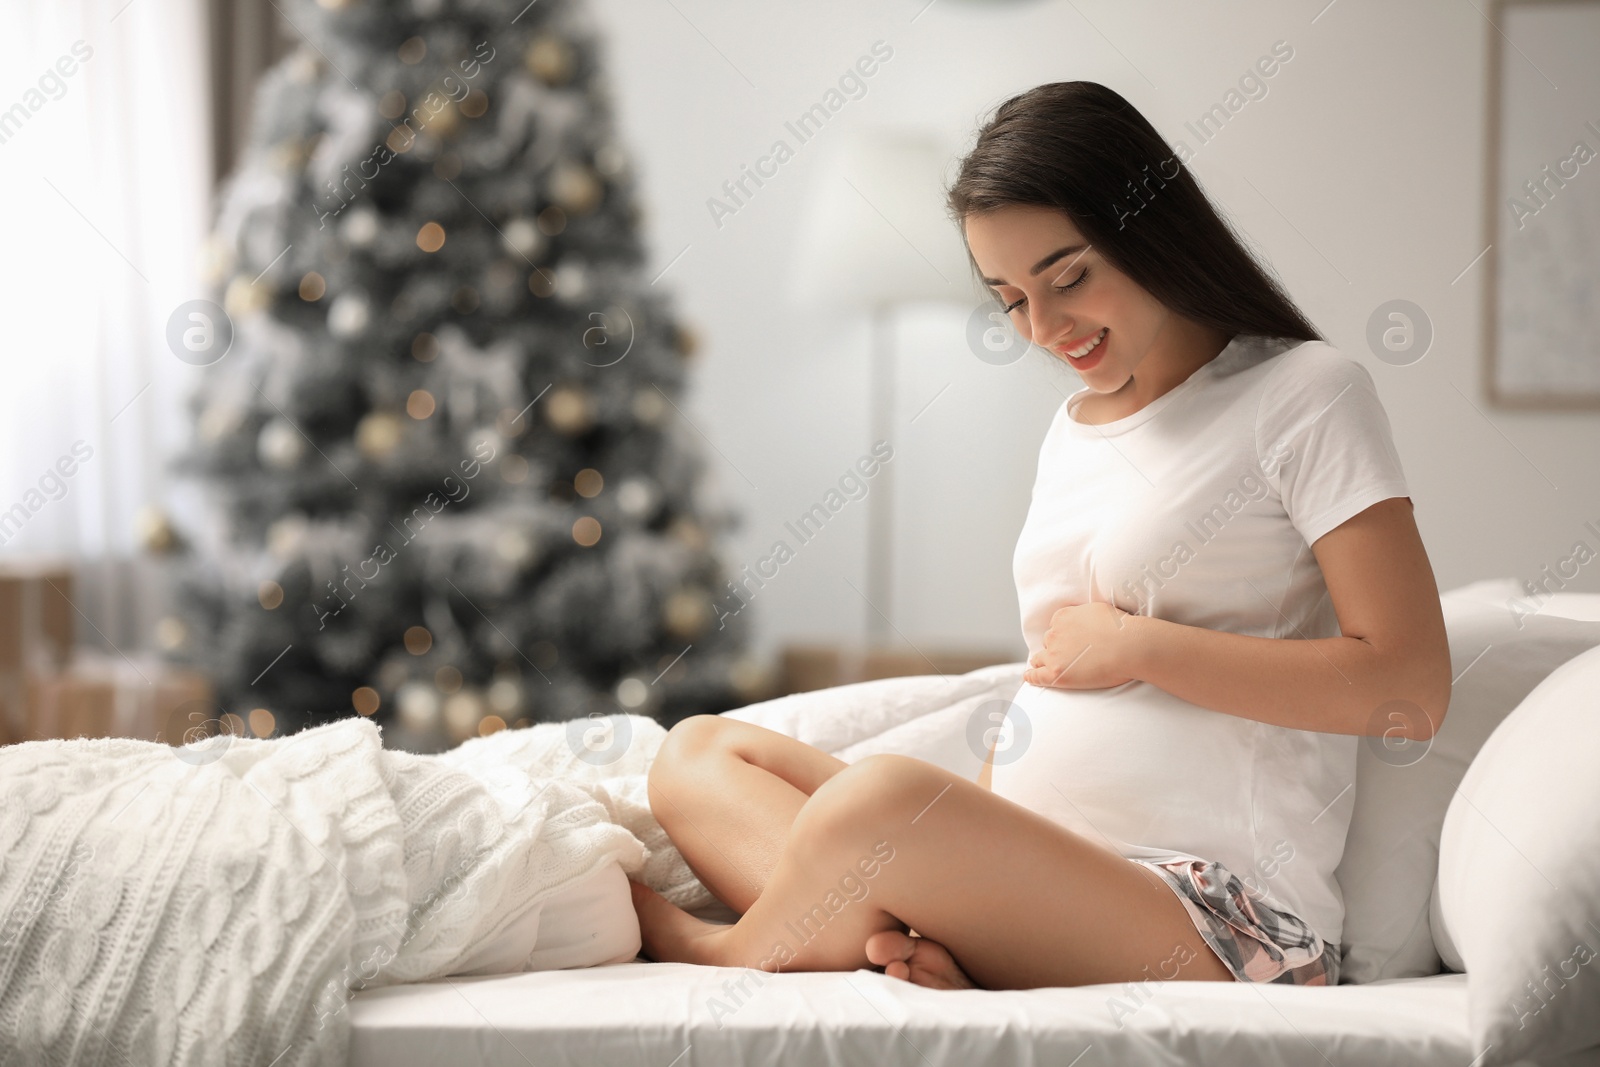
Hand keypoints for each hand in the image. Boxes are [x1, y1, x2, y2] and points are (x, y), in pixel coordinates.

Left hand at [1022, 602, 1137, 688]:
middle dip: (1055, 647)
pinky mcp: (1056, 673)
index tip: (1068, 641)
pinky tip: (1029, 678)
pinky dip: (1031, 676)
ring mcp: (1054, 654)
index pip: (1056, 626)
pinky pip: (1037, 675)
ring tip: (1043, 667)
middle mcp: (1055, 633)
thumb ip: (1085, 615)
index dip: (1062, 634)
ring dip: (1043, 661)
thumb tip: (1086, 619)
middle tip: (1065, 656)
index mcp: (1063, 616)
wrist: (1128, 646)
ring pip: (1040, 658)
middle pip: (1048, 641)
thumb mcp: (1098, 609)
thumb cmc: (1121, 628)